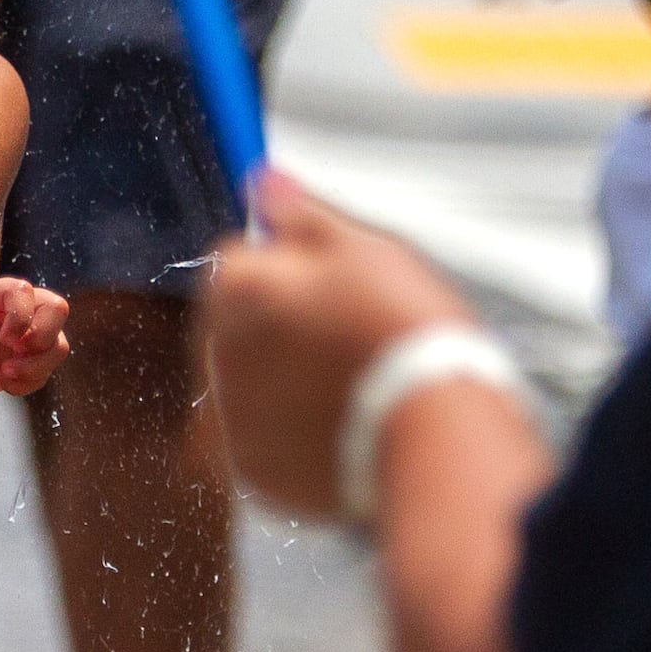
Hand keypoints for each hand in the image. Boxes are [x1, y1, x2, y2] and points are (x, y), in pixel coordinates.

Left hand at [0, 279, 69, 396]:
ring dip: (36, 366)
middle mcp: (20, 307)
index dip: (20, 316)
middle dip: (41, 337)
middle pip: (58, 308)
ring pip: (59, 344)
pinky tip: (6, 383)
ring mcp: (32, 330)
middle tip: (14, 352)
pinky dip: (31, 381)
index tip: (4, 339)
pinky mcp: (36, 354)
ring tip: (5, 374)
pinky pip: (50, 367)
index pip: (23, 290)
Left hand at [199, 174, 478, 515]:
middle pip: (236, 323)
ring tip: (352, 380)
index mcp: (237, 288)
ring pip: (251, 383)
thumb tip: (262, 179)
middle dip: (278, 321)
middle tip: (348, 330)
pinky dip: (295, 432)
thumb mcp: (363, 247)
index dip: (282, 261)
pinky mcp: (255, 472)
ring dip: (285, 377)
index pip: (234, 257)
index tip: (327, 276)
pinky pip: (266, 441)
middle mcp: (217, 354)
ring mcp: (233, 419)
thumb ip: (300, 213)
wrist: (433, 429)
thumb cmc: (403, 329)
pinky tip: (344, 422)